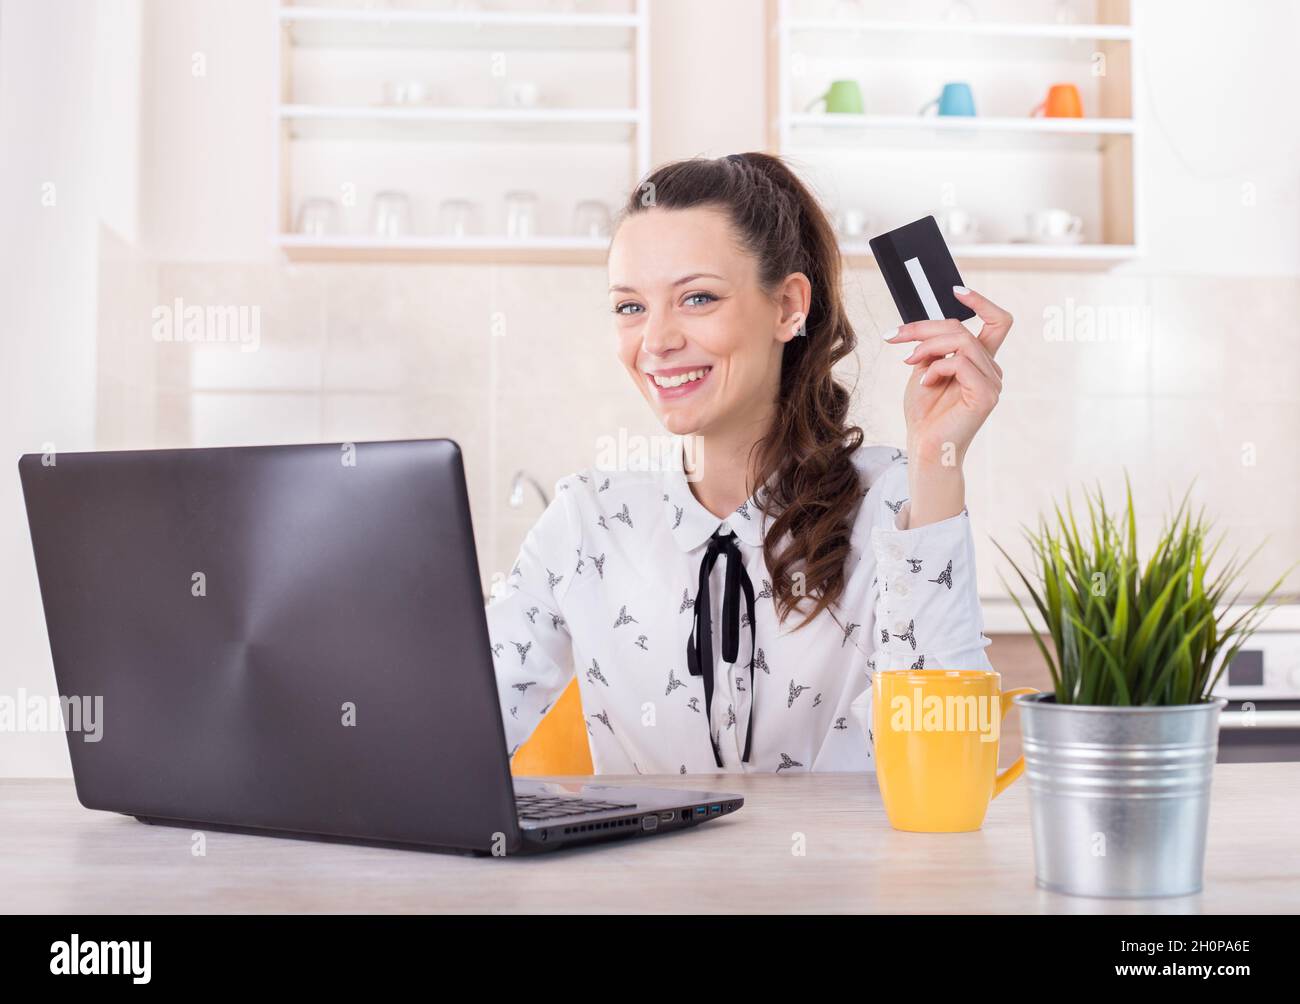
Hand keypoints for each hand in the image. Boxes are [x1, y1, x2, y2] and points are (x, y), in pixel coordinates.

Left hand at [884, 286, 1010, 469]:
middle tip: (896, 338)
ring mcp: (992, 382)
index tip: (955, 290)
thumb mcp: (923, 370)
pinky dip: (937, 368)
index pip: (997, 322)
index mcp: (980, 362)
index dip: (981, 302)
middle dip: (925, 328)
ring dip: (928, 347)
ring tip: (908, 362)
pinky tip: (924, 382)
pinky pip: (961, 363)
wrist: (924, 449)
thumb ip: (931, 347)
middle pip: (963, 328)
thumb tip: (926, 327)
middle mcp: (992, 369)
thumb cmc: (924, 415)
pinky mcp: (986, 395)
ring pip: (961, 341)